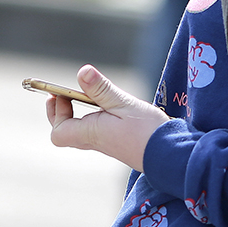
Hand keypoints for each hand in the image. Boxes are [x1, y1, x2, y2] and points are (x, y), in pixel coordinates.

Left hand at [46, 64, 170, 171]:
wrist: (172, 155)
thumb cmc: (148, 131)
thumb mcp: (124, 103)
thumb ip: (101, 89)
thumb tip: (81, 72)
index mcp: (92, 133)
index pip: (58, 132)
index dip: (55, 113)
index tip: (62, 94)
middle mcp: (96, 142)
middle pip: (65, 133)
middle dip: (60, 113)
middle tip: (64, 95)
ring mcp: (108, 145)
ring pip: (80, 133)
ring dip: (76, 115)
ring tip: (87, 95)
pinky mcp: (119, 144)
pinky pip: (95, 133)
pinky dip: (93, 118)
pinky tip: (108, 107)